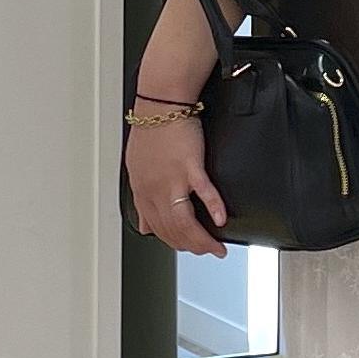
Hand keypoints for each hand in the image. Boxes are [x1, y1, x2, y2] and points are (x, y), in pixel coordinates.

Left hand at [125, 113, 228, 256]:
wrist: (160, 105)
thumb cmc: (150, 133)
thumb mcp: (137, 170)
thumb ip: (143, 198)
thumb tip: (144, 223)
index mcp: (143, 192)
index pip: (157, 229)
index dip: (175, 244)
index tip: (188, 248)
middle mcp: (155, 189)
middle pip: (173, 230)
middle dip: (192, 247)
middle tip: (208, 252)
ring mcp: (172, 178)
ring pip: (185, 220)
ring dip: (202, 239)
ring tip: (216, 247)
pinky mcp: (189, 165)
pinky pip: (203, 191)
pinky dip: (213, 207)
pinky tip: (221, 218)